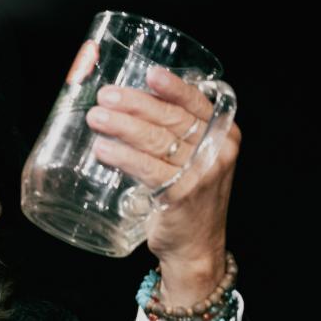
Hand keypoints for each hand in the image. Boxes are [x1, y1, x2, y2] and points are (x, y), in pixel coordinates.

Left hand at [87, 66, 241, 303]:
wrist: (196, 246)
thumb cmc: (187, 199)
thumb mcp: (192, 161)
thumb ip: (174, 135)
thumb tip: (127, 108)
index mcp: (224, 135)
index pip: (197, 103)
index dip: (173, 87)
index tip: (149, 74)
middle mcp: (218, 151)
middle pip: (171, 119)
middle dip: (134, 104)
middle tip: (105, 96)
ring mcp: (201, 173)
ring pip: (156, 140)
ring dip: (121, 126)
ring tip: (95, 118)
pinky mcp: (181, 194)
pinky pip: (147, 168)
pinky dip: (122, 156)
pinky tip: (102, 150)